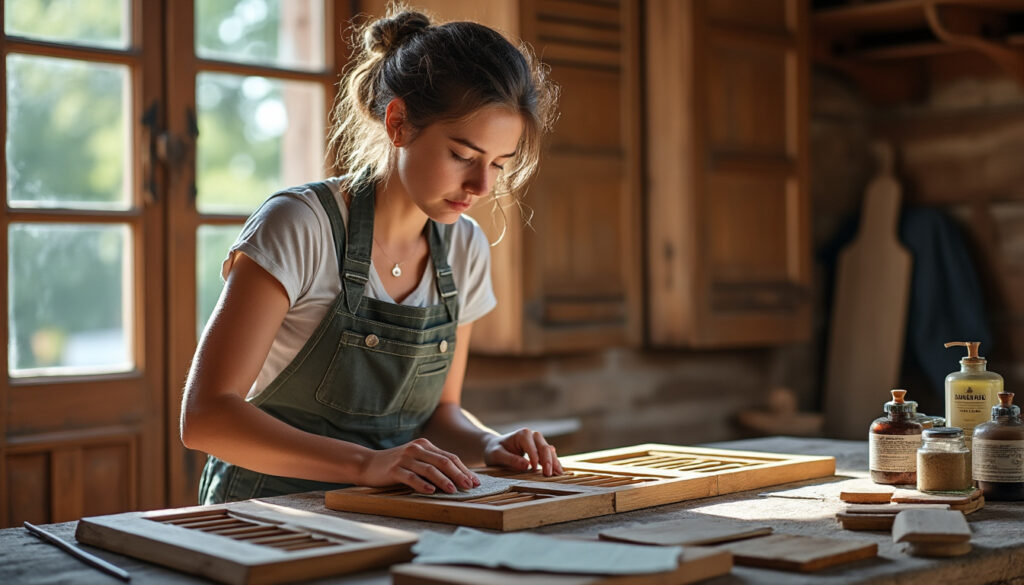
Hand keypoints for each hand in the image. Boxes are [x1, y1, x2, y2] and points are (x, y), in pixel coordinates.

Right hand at [357, 438, 479, 493]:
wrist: (367, 464)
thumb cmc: (396, 465)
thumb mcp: (416, 460)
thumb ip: (433, 464)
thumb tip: (458, 479)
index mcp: (425, 445)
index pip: (450, 457)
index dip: (464, 470)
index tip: (475, 482)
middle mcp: (417, 448)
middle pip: (443, 462)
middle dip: (459, 475)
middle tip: (469, 486)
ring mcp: (405, 458)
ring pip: (429, 469)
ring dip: (444, 480)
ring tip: (454, 490)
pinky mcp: (394, 469)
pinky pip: (411, 477)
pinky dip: (422, 484)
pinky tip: (430, 491)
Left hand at [483, 428, 563, 475]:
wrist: (493, 448)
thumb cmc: (494, 451)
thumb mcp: (497, 455)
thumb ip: (511, 459)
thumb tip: (527, 466)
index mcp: (523, 434)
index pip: (532, 447)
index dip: (535, 459)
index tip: (535, 470)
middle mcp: (533, 435)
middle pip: (544, 447)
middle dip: (548, 461)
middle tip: (548, 474)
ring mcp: (538, 441)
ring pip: (550, 451)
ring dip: (554, 462)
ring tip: (558, 474)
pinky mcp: (540, 449)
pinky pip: (549, 455)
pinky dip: (554, 463)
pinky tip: (558, 472)